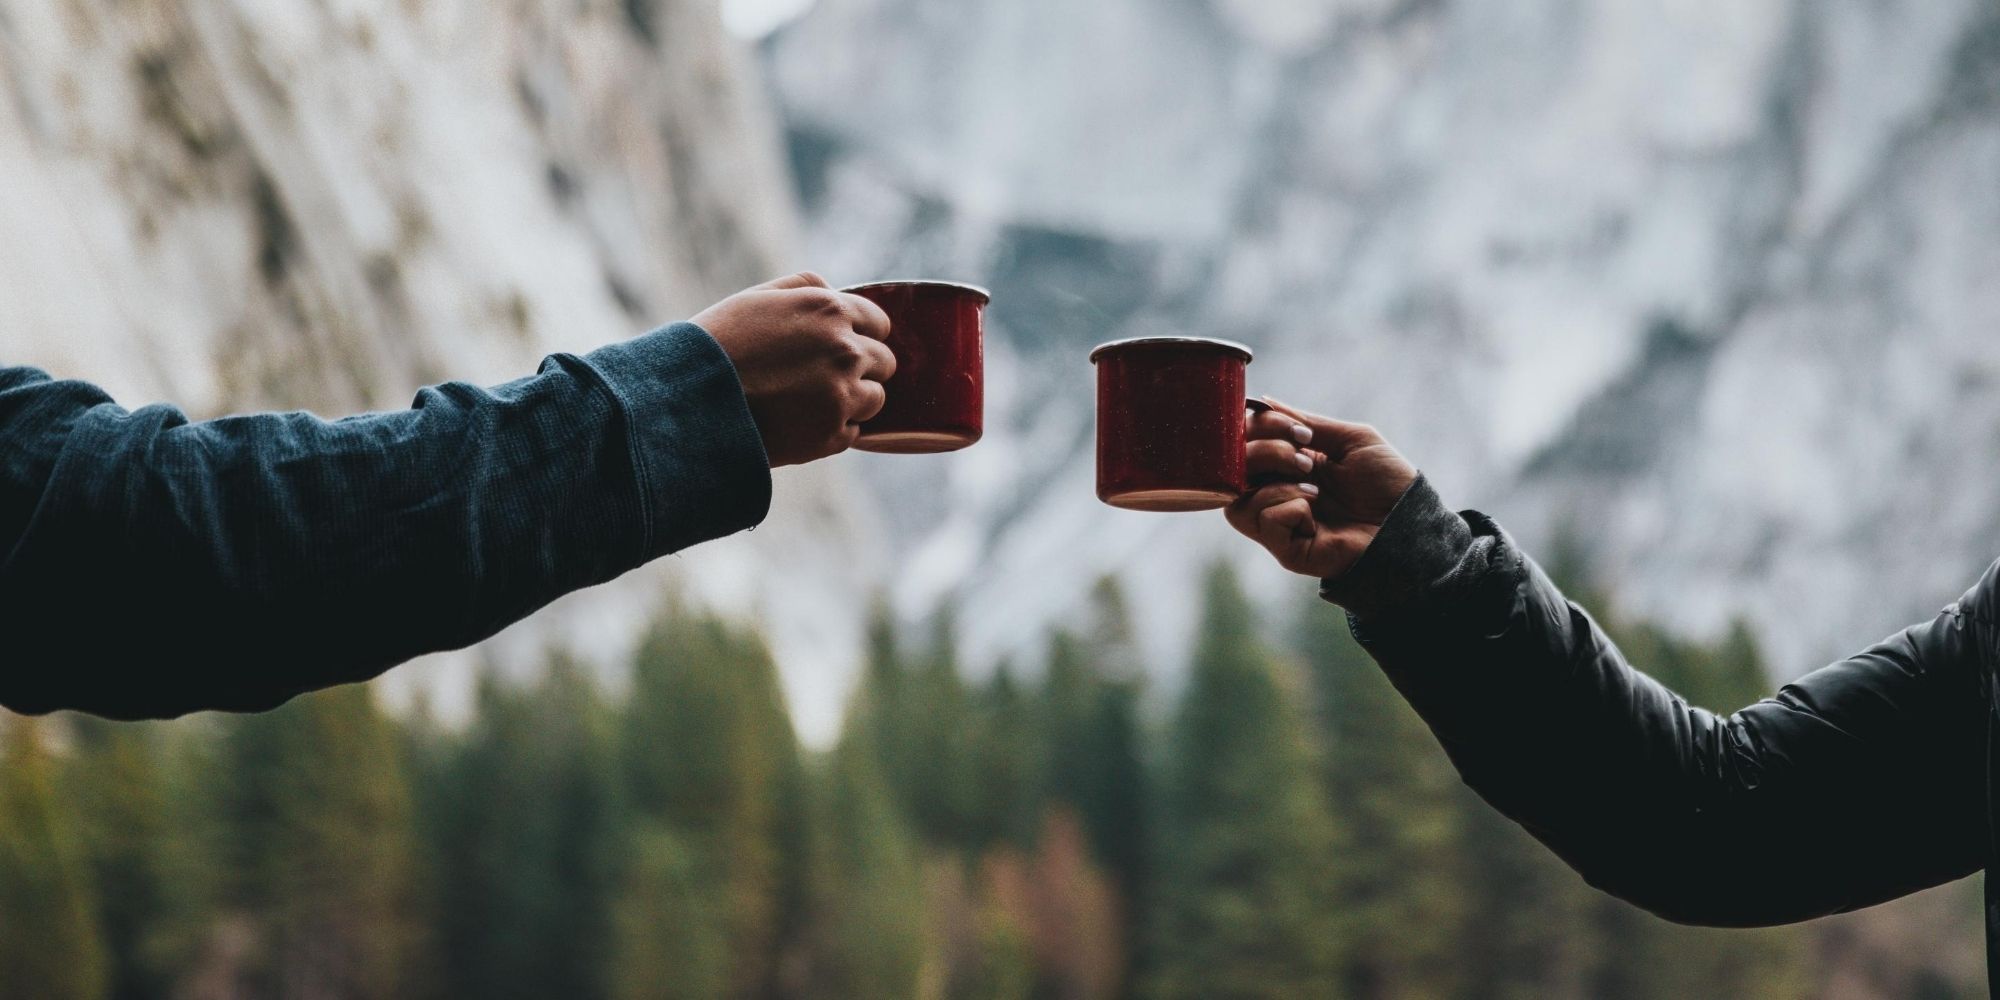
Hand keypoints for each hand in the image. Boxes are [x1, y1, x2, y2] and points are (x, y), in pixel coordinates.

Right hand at [694, 272, 895, 466]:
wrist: (688, 402)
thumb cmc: (717, 344)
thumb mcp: (758, 297)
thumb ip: (806, 287)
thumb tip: (838, 293)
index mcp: (830, 311)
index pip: (879, 323)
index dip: (863, 334)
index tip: (845, 344)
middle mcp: (846, 351)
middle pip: (884, 362)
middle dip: (863, 367)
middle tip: (825, 375)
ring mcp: (842, 396)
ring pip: (875, 399)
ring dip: (853, 399)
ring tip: (812, 400)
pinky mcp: (831, 436)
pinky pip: (853, 432)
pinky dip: (834, 429)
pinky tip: (800, 422)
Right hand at [1224, 399, 1417, 579]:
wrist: (1409, 523)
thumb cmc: (1387, 482)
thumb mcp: (1350, 439)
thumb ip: (1307, 422)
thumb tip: (1263, 403)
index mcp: (1289, 466)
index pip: (1245, 444)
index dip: (1259, 429)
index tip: (1298, 430)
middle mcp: (1276, 494)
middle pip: (1233, 470)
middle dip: (1266, 452)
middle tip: (1305, 457)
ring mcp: (1279, 524)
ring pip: (1237, 500)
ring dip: (1274, 482)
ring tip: (1313, 486)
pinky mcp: (1286, 549)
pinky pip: (1262, 521)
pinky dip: (1287, 507)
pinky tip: (1313, 510)